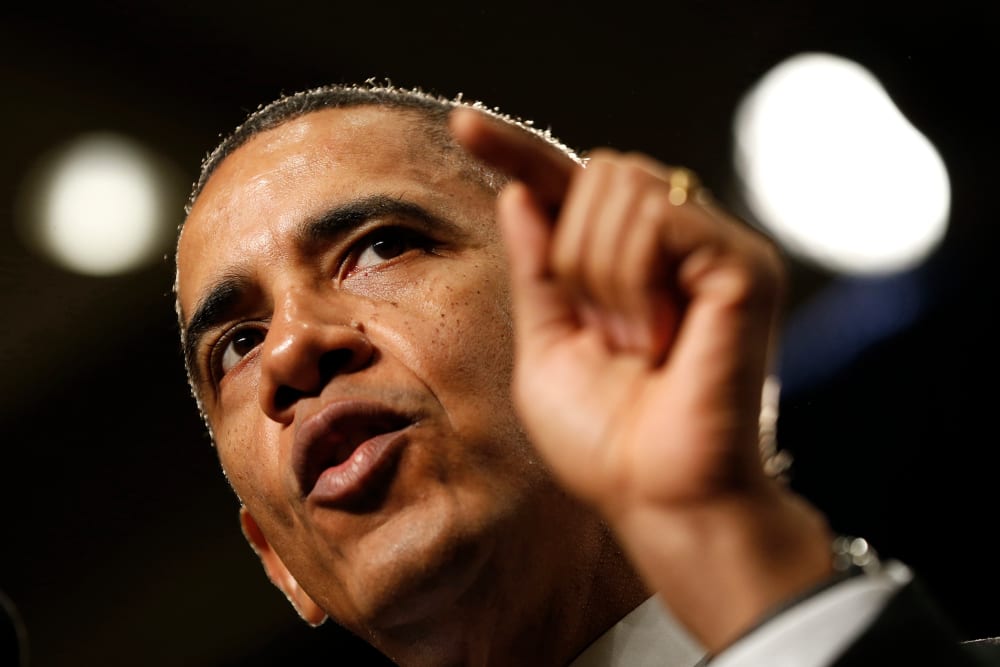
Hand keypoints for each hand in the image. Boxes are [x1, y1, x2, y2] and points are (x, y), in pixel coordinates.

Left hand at [450, 107, 834, 650]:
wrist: (657, 497)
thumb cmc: (605, 441)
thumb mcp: (546, 346)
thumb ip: (536, 268)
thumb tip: (521, 191)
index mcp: (628, 264)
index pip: (569, 184)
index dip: (517, 150)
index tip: (464, 123)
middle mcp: (676, 244)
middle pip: (596, 172)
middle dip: (570, 253)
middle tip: (600, 332)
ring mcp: (714, 249)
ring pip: (621, 186)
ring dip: (597, 275)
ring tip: (631, 343)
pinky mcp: (743, 263)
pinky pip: (658, 220)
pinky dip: (631, 280)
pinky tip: (656, 337)